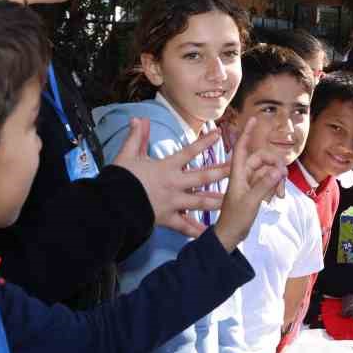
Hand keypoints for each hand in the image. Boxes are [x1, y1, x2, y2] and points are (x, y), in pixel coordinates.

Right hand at [111, 118, 229, 237]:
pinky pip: (185, 227)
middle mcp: (175, 184)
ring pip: (201, 202)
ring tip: (234, 199)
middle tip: (240, 168)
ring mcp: (173, 203)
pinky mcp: (167, 219)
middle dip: (223, 172)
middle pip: (203, 177)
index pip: (189, 152)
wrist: (112, 204)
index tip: (219, 134)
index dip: (204, 142)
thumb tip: (139, 119)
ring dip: (218, 200)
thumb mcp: (127, 155)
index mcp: (166, 167)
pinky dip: (198, 231)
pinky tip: (211, 233)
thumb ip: (136, 137)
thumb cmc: (120, 179)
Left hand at [211, 116, 286, 251]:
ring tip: (279, 195)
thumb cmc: (234, 219)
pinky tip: (276, 198)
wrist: (230, 236)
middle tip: (282, 180)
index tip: (254, 118)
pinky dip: (274, 186)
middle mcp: (243, 174)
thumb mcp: (251, 202)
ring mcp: (249, 182)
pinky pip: (268, 181)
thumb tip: (278, 170)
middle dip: (275, 166)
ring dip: (277, 179)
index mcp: (237, 173)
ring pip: (268, 170)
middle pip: (262, 159)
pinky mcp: (254, 191)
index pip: (241, 147)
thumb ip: (264, 186)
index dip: (247, 132)